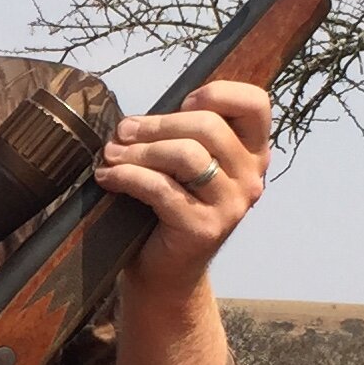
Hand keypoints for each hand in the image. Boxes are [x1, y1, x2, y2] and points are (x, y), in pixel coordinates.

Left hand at [91, 79, 269, 292]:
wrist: (164, 271)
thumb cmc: (169, 208)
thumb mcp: (181, 163)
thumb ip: (176, 134)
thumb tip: (132, 122)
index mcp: (253, 153)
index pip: (255, 104)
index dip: (219, 93)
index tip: (183, 103)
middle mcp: (251, 178)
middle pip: (208, 126)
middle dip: (156, 125)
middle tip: (122, 133)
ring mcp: (232, 205)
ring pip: (186, 154)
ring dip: (139, 151)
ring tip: (111, 155)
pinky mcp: (204, 228)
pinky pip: (161, 188)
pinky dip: (127, 176)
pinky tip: (108, 177)